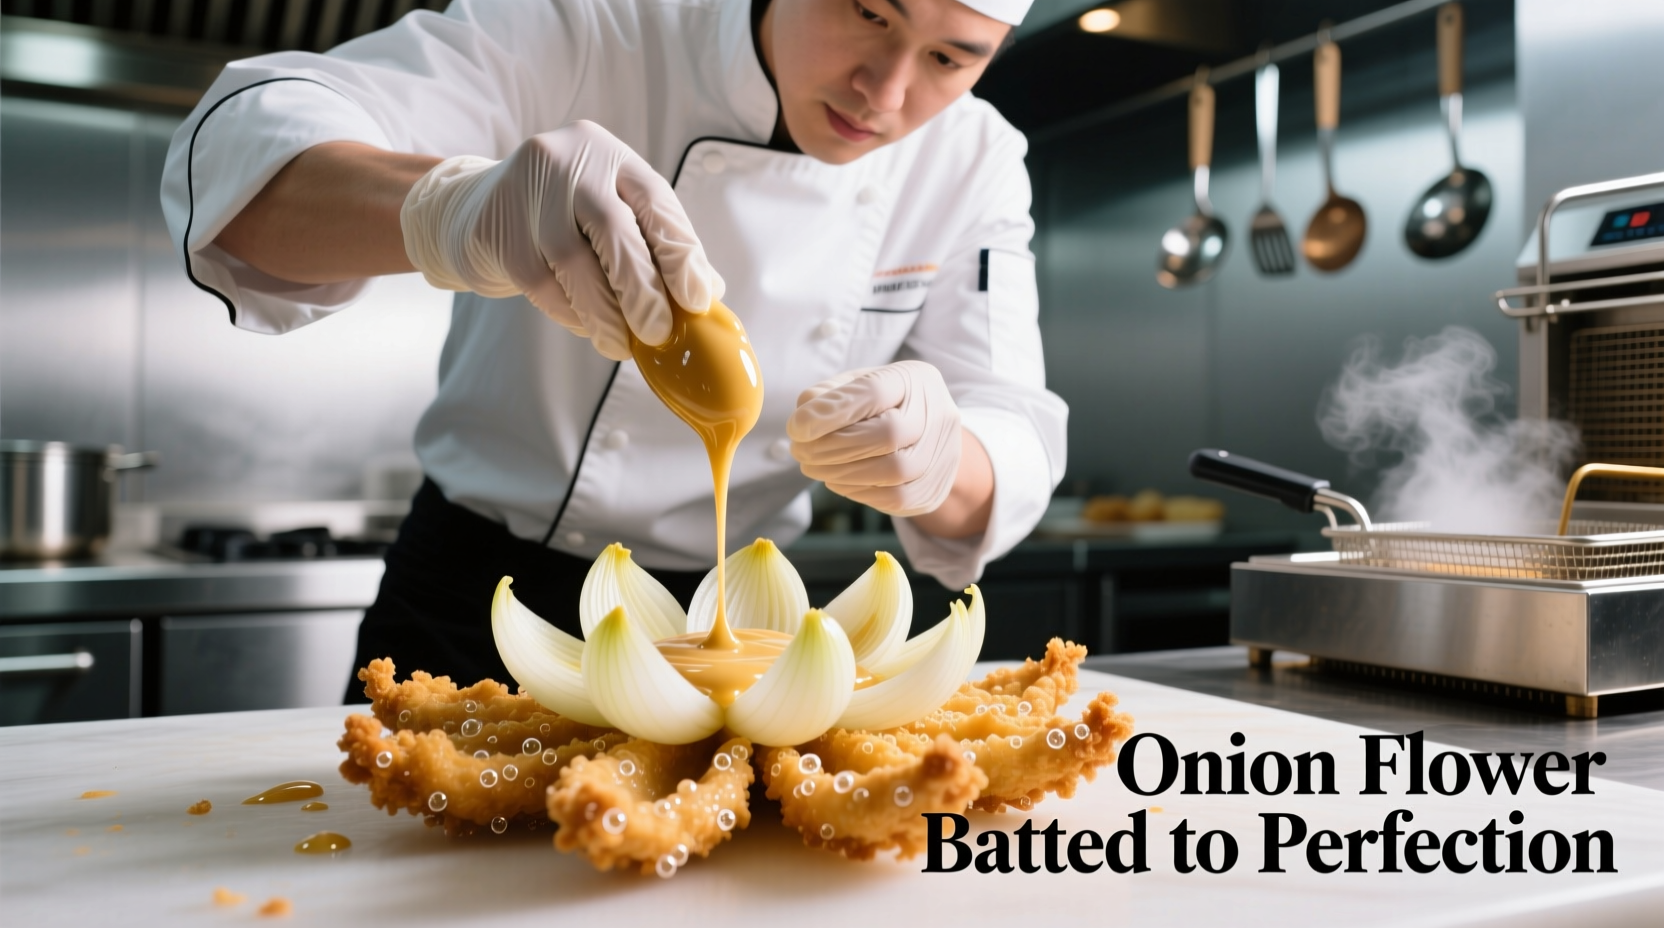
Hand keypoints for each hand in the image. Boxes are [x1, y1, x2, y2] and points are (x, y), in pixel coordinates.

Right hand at [399, 121, 722, 359]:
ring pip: (575, 263)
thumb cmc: (563, 217)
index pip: (656, 202)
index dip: (681, 254)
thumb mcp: (613, 214)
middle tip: (659, 333)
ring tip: (622, 345)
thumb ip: (658, 248)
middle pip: (616, 230)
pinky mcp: (500, 229)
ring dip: (605, 314)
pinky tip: (586, 326)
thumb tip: (708, 296)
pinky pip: (542, 283)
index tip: (697, 300)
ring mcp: (529, 193)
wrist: (475, 205)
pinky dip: (571, 313)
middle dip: (643, 290)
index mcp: (612, 157)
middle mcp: (571, 164)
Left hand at [787, 361, 963, 518]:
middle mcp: (938, 413)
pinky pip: (896, 498)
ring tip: (811, 467)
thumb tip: (803, 422)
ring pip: (894, 470)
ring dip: (842, 473)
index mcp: (915, 378)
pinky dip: (857, 491)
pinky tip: (836, 480)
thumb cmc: (880, 407)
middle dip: (834, 447)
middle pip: (888, 433)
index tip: (796, 427)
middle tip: (800, 451)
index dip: (833, 411)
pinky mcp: (933, 488)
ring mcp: (942, 453)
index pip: (875, 391)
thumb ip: (828, 396)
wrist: (925, 438)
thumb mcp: (855, 387)